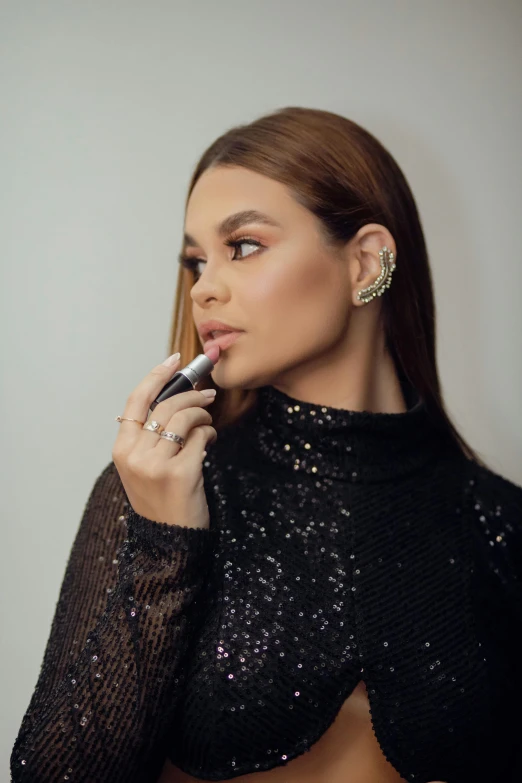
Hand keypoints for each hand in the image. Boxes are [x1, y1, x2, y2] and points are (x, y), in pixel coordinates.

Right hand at [112, 354, 217, 528]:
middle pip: (165, 405)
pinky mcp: (180, 473)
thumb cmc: (161, 500)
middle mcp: (134, 455)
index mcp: (122, 450)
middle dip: (191, 394)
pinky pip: (200, 438)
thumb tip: (177, 395)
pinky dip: (209, 435)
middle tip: (208, 395)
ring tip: (208, 423)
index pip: (136, 401)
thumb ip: (151, 435)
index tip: (175, 361)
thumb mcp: (143, 466)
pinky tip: (210, 443)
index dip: (156, 376)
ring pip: (184, 418)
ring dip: (202, 415)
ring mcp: (156, 465)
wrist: (169, 542)